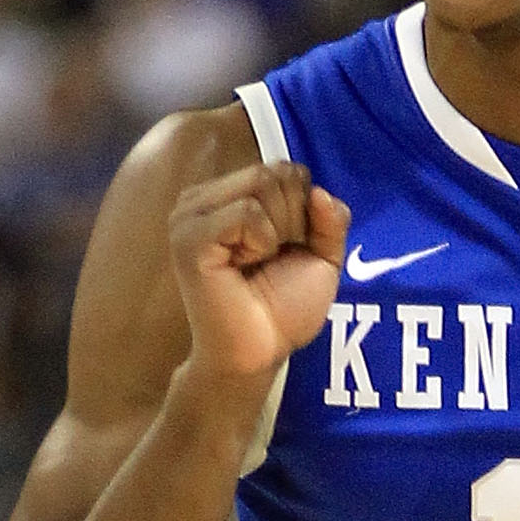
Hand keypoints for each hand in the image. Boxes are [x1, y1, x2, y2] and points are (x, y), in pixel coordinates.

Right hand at [170, 163, 350, 391]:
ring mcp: (191, 215)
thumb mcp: (322, 256)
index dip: (304, 209)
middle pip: (275, 172)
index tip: (289, 249)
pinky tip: (241, 267)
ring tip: (256, 263)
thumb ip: (330, 219)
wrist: (259, 351)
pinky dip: (261, 242)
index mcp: (230, 195)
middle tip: (272, 259)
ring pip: (261, 185)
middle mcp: (205, 198)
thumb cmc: (282, 307)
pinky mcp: (189, 237)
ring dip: (278, 232)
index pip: (286, 169)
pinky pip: (246, 213)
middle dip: (294, 220)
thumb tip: (320, 192)